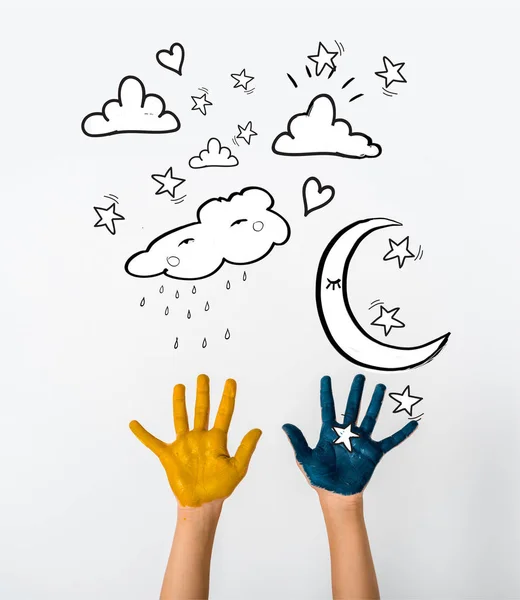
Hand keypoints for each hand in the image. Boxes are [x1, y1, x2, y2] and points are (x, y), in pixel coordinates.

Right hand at [130, 374, 261, 506]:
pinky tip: (134, 424)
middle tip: (203, 377)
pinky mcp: (170, 455)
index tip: (230, 381)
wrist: (202, 504)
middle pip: (202, 410)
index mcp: (217, 440)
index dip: (227, 397)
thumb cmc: (220, 488)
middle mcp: (200, 437)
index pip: (224, 413)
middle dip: (203, 393)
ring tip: (179, 386)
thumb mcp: (237, 468)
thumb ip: (246, 448)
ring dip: (179, 402)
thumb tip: (258, 429)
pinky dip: (143, 434)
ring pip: (181, 418)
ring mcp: (184, 444)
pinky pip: (153, 442)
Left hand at [282, 374, 417, 496]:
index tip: (325, 378)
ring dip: (375, 402)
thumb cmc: (320, 478)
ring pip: (370, 417)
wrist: (336, 495)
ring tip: (380, 387)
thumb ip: (298, 442)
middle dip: (355, 391)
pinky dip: (401, 433)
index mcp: (330, 432)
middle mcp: (347, 433)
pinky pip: (390, 441)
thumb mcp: (305, 459)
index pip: (328, 408)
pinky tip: (412, 424)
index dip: (326, 393)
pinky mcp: (373, 453)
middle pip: (352, 407)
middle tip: (359, 376)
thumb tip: (285, 425)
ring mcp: (362, 442)